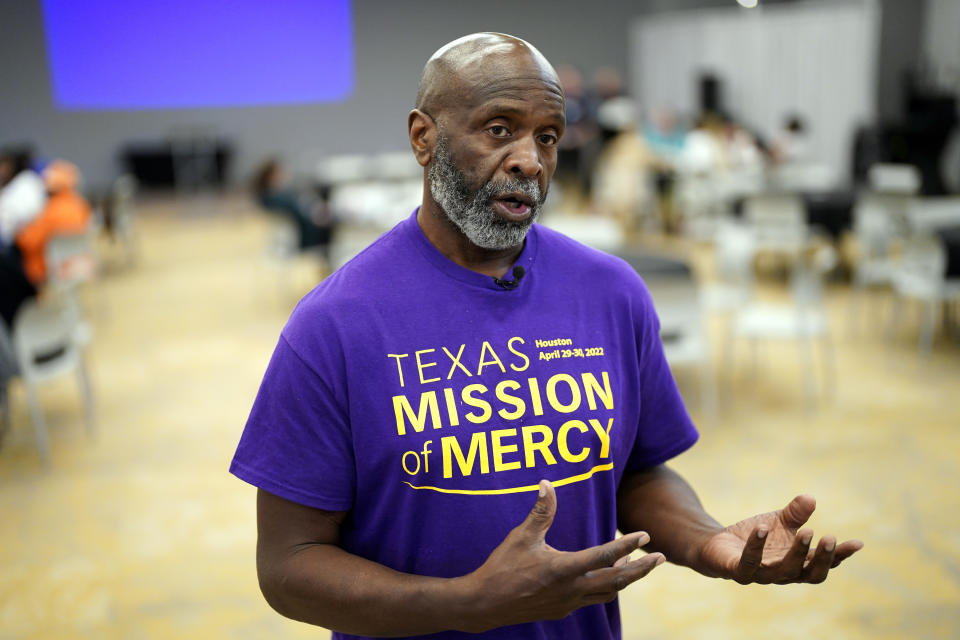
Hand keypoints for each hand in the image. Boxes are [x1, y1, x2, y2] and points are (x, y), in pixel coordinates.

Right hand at [460, 480, 663, 632]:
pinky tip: (606, 579)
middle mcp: (571, 589)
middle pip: (617, 580)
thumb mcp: (521, 537)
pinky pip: (593, 599)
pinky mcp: (563, 610)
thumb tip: (546, 483)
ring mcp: (569, 603)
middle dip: (642, 568)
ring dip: (627, 580)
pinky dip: (606, 588)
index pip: (605, 556)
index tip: (645, 535)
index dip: (627, 544)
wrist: (485, 604)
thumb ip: (540, 512)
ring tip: (639, 566)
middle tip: (661, 557)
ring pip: (608, 593)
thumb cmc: (502, 567)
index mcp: (563, 569)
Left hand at [698, 495, 862, 583]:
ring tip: (806, 531)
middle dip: (822, 558)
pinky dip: (756, 546)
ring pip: (784, 571)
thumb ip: (795, 513)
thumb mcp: (779, 521)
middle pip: (809, 574)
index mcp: (798, 564)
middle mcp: (783, 574)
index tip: (858, 543)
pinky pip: (749, 562)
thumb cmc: (756, 536)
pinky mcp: (739, 572)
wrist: (719, 545)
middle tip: (831, 537)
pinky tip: (762, 528)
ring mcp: (761, 575)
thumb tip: (811, 498)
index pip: (824, 564)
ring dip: (796, 553)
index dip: (840, 555)